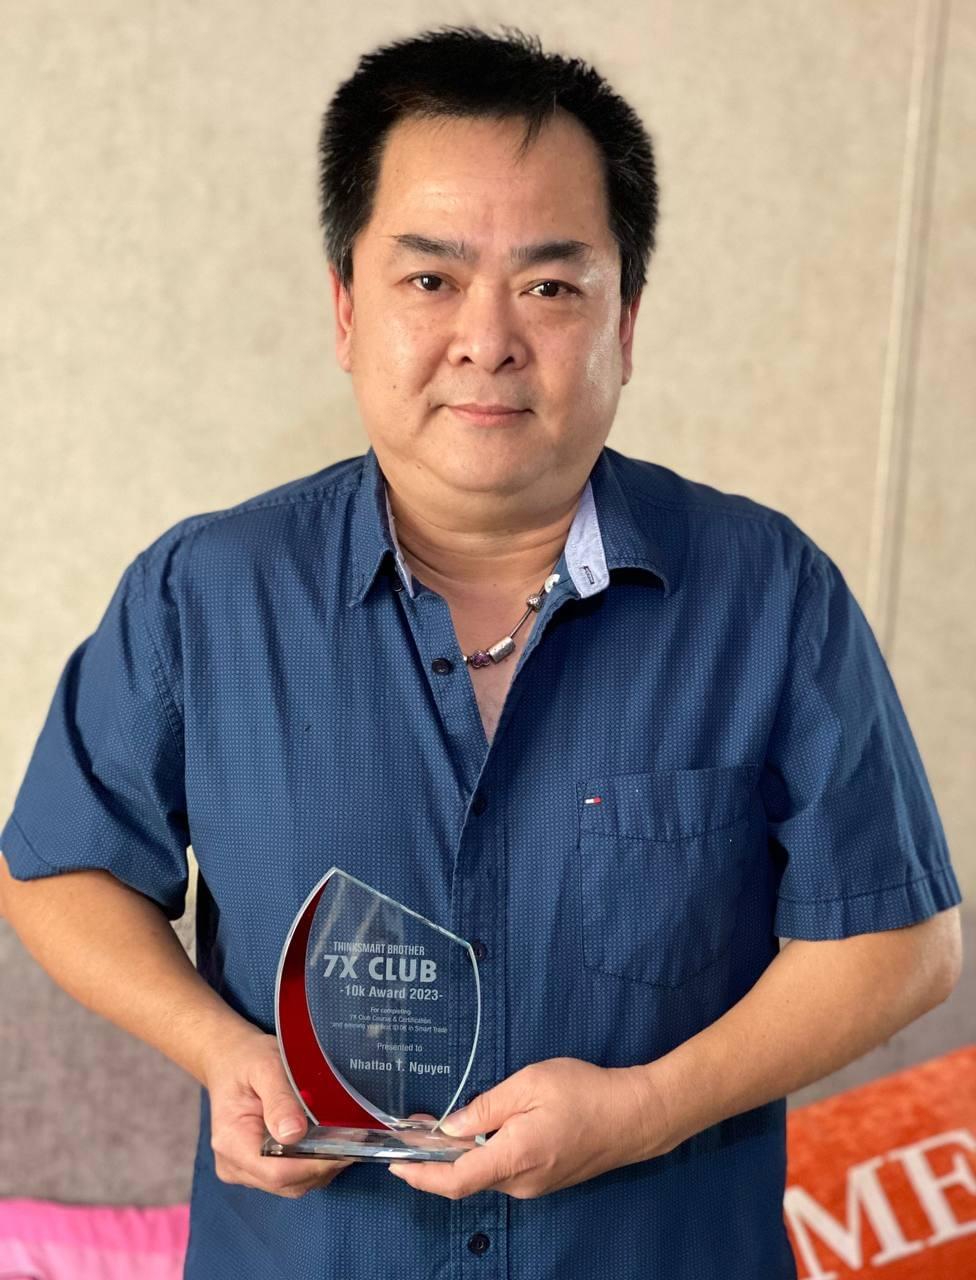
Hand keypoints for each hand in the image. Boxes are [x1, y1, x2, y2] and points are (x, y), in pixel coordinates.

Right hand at [202, 1025, 358, 1197]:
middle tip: (353, 1141)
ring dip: (318, 1167)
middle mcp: (233, 1164)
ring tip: (342, 1140)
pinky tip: (325, 1144)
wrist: (228, 1061)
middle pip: (286, 1183)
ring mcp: (242, 1170)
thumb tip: (294, 1133)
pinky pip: (287, 1178)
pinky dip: (309, 1165)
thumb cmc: (247, 1060)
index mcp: (231, 1142)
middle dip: (322, 1166)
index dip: (314, 1164)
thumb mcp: (265, 1067)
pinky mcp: (254, 1169)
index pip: (277, 1172)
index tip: (345, 1146)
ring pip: (290, 1185)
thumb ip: (280, 1099)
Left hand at [388, 1057, 671, 1198]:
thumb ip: (487, 1107)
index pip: (455, 1180)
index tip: (396, 1163)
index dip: (421, 1175)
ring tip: (440, 1126)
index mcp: (514, 1157)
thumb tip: (451, 1127)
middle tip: (412, 1130)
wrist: (634, 1116)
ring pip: (485, 1175)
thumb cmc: (585, 1093)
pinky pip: (504, 1171)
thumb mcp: (530, 1084)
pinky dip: (482, 1156)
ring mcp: (534, 1184)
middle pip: (465, 1179)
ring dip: (459, 1156)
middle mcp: (521, 1181)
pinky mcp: (545, 1179)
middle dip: (434, 1159)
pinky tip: (479, 1132)